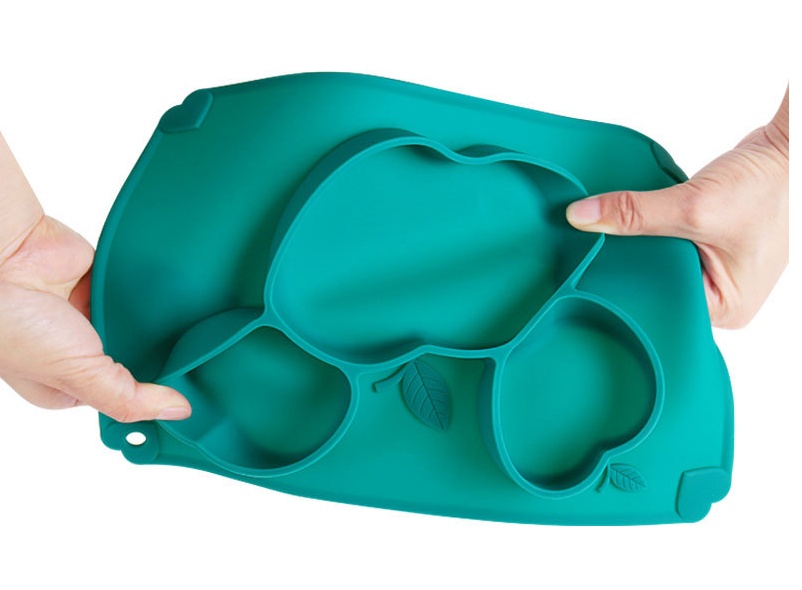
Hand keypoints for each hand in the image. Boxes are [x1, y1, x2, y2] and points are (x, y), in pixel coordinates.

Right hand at [0, 134, 190, 421]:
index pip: (122, 398)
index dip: (153, 398)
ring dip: (159, 328)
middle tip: (202, 365)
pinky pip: (136, 295)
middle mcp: (77, 353)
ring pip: (138, 329)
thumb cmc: (12, 323)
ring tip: (198, 334)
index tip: (191, 398)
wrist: (1, 257)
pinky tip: (179, 304)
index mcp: (65, 385)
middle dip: (161, 363)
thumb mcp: (76, 375)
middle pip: (134, 363)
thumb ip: (127, 398)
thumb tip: (177, 411)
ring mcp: (90, 317)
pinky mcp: (102, 284)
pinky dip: (152, 297)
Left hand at [566, 88, 788, 327]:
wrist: (790, 148)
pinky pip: (665, 246)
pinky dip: (647, 233)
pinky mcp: (705, 245)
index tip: (588, 275)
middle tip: (588, 254)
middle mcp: (720, 296)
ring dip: (635, 247)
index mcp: (726, 307)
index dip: (625, 290)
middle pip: (655, 287)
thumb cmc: (768, 186)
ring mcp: (714, 270)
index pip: (660, 307)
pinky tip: (623, 225)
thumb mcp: (694, 205)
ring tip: (602, 239)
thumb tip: (582, 218)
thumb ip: (635, 213)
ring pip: (657, 265)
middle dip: (627, 267)